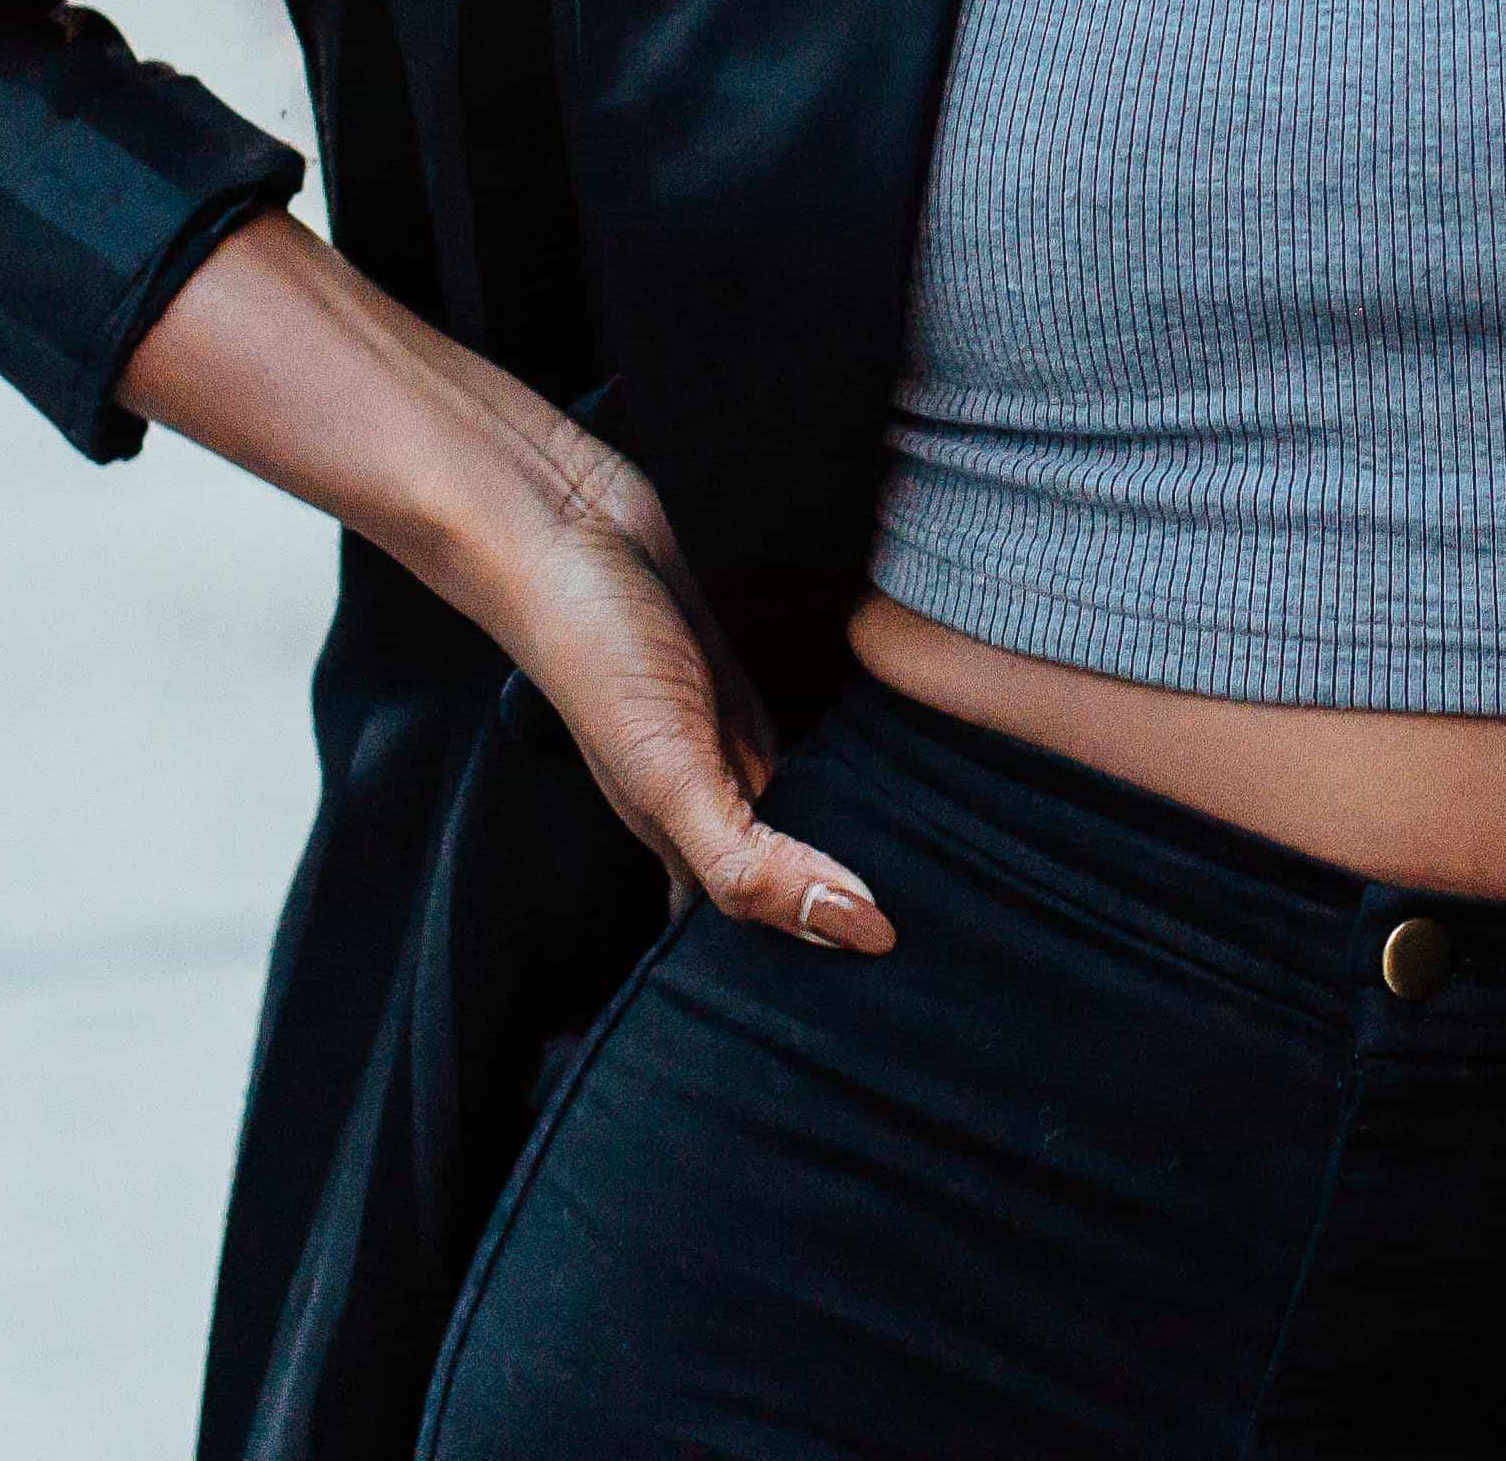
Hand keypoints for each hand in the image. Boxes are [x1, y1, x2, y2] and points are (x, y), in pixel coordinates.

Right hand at [475, 440, 896, 955]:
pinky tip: (884, 755)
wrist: (564, 520)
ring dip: (846, 829)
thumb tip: (858, 930)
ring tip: (939, 860)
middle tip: (941, 932)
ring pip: (792, 807)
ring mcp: (716, 734)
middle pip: (779, 874)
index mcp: (679, 840)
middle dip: (840, 901)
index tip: (889, 986)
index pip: (750, 930)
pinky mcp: (730, 674)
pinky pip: (793, 731)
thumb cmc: (596, 649)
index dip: (808, 959)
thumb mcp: (672, 775)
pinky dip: (835, 752)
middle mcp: (701, 796)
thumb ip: (750, 862)